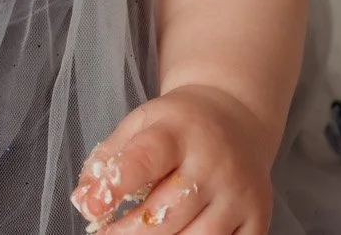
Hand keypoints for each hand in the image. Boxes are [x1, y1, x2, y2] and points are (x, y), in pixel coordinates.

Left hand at [71, 85, 274, 232]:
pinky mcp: (257, 216)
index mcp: (178, 132)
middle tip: (107, 234)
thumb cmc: (177, 126)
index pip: (144, 160)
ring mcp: (239, 193)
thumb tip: (83, 200)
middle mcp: (213, 163)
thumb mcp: (139, 124)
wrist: (236, 117)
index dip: (114, 187)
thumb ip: (108, 158)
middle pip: (168, 212)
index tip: (91, 208)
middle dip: (130, 231)